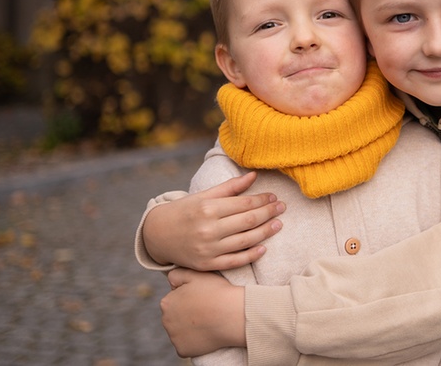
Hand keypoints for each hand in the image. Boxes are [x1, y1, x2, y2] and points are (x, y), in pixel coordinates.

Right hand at [144, 172, 284, 269]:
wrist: (158, 235)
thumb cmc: (184, 211)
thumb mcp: (204, 196)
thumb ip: (230, 187)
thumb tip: (254, 175)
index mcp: (208, 208)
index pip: (244, 203)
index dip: (263, 200)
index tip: (274, 197)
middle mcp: (209, 228)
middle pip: (248, 221)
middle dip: (269, 213)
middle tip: (282, 208)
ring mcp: (208, 248)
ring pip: (246, 241)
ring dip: (266, 232)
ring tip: (278, 225)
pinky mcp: (207, 264)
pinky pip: (235, 261)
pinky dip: (251, 255)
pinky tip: (264, 248)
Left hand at [161, 268, 245, 356]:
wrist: (233, 315)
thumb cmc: (217, 293)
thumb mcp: (196, 274)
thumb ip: (176, 274)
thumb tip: (169, 281)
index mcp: (166, 302)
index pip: (175, 299)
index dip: (189, 297)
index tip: (202, 298)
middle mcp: (166, 321)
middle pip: (176, 316)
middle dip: (187, 313)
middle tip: (205, 309)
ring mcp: (174, 337)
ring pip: (181, 331)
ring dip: (190, 328)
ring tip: (208, 321)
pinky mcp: (183, 350)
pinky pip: (187, 345)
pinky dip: (194, 341)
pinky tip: (206, 333)